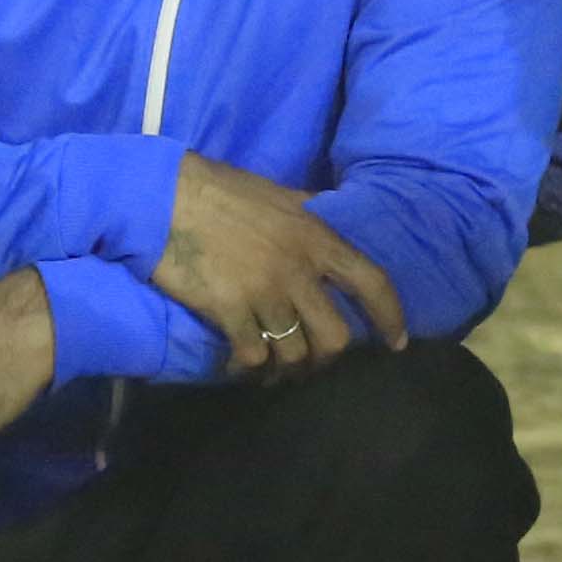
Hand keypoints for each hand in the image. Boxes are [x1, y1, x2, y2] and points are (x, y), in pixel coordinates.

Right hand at [152, 152, 403, 377]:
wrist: (166, 196)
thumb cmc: (224, 191)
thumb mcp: (281, 196)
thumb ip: (311, 215)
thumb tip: (333, 219)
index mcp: (317, 237)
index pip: (372, 282)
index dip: (390, 317)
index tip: (395, 343)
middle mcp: (297, 270)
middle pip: (335, 337)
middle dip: (326, 359)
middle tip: (313, 362)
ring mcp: (263, 293)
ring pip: (294, 354)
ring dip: (288, 369)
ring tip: (275, 370)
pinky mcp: (228, 311)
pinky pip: (252, 356)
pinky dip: (249, 368)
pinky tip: (241, 366)